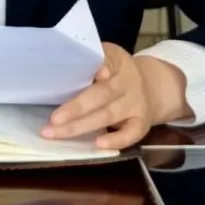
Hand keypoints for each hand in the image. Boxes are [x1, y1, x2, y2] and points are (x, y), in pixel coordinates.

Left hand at [41, 43, 188, 149]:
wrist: (151, 87)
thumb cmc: (115, 74)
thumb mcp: (107, 60)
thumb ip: (88, 66)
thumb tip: (61, 77)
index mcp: (117, 61)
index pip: (108, 61)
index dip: (101, 67)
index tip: (94, 73)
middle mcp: (129, 81)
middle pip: (103, 94)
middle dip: (77, 107)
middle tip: (54, 119)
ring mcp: (137, 103)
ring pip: (109, 115)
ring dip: (81, 126)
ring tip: (57, 132)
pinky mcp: (142, 122)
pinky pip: (131, 133)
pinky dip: (115, 140)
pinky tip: (97, 144)